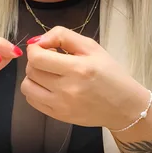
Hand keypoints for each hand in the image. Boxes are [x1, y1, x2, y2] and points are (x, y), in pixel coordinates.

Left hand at [21, 26, 150, 129]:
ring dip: (33, 77)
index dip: (35, 49)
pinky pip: (32, 101)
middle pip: (31, 71)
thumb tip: (37, 40)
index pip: (37, 58)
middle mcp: (67, 89)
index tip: (44, 48)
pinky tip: (49, 87)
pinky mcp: (58, 116)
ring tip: (49, 74)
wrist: (125, 107)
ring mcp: (61, 105)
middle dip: (36, 61)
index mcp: (78, 69)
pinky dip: (35, 91)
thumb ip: (63, 36)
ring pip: (26, 87)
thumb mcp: (92, 47)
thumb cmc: (110, 73)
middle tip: (51, 60)